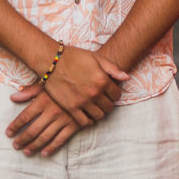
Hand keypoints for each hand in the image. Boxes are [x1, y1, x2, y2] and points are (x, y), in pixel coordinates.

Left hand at [3, 88, 81, 155]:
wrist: (89, 84)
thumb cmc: (65, 81)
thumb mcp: (47, 82)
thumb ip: (29, 91)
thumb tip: (13, 97)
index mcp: (43, 99)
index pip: (24, 116)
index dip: (15, 126)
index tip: (8, 133)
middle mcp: (52, 111)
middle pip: (32, 130)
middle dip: (22, 139)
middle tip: (15, 145)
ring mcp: (63, 119)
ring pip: (45, 137)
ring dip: (34, 146)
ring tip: (26, 151)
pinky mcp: (74, 125)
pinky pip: (61, 139)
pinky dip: (52, 147)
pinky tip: (44, 153)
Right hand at [13, 46, 128, 125]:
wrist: (51, 61)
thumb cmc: (74, 57)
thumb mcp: (96, 58)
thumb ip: (113, 68)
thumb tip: (126, 78)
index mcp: (102, 80)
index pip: (117, 95)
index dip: (115, 93)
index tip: (110, 92)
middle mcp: (94, 93)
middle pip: (109, 107)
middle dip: (108, 103)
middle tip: (103, 100)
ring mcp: (83, 102)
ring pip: (99, 116)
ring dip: (99, 112)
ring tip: (96, 106)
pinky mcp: (71, 108)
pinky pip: (84, 122)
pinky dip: (88, 120)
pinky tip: (87, 114)